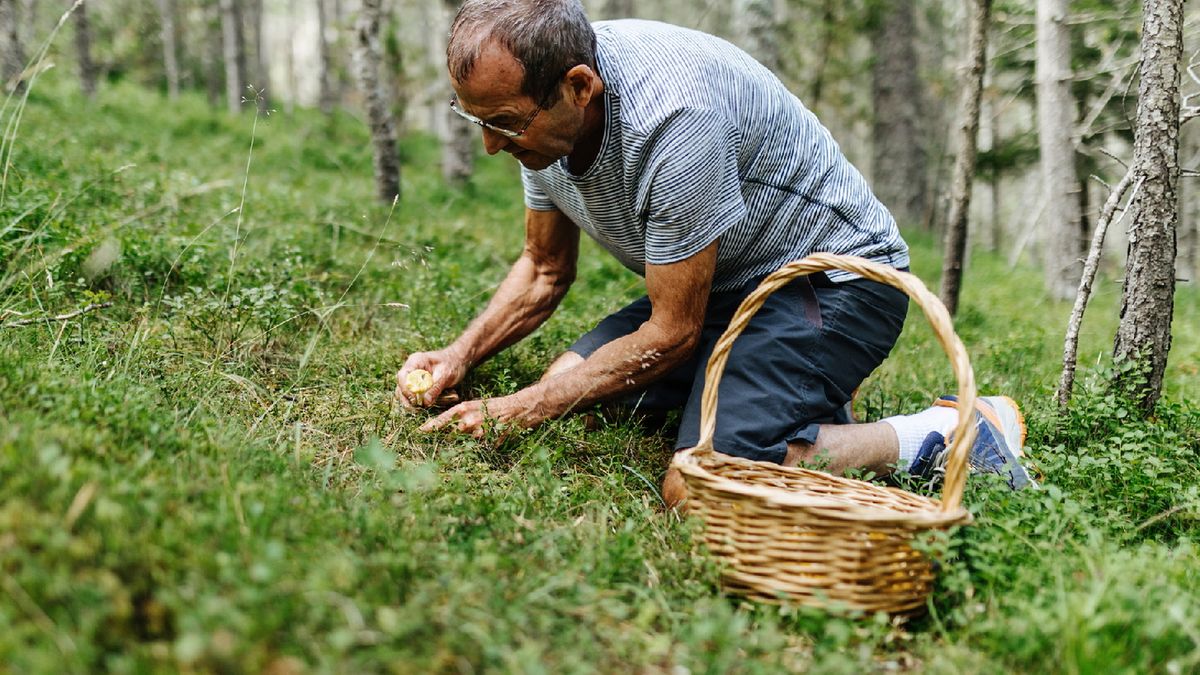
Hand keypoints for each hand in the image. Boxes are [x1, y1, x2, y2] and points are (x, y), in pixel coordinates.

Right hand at [395, 346, 469, 407]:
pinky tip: (431, 403)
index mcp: (415, 361)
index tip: (415, 399)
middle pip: (401, 387)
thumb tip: (425, 402)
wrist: (459, 361)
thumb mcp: (446, 375)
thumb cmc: (453, 364)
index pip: (402, 376)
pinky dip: (421, 402)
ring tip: (426, 407)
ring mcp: (413, 378)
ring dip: (414, 403)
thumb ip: (435, 388)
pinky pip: (414, 396)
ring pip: (405, 394)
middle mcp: (411, 369)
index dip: (406, 389)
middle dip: (408, 400)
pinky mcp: (418, 385)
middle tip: (419, 409)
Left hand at [419, 393, 543, 438]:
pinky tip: (487, 441)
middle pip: (450, 436)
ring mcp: (479, 431)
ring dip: (466, 445)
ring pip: (464, 443)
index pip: (442, 420)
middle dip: (448, 440)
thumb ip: (461, 415)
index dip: (431, 427)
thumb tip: (448, 428)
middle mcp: (468, 420)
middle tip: (445, 445)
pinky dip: (481, 447)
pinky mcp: (489, 441)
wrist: (519, 407)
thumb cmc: (496, 406)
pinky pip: (479, 449)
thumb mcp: (476, 405)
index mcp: (464, 409)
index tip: (420, 432)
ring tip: (473, 442)